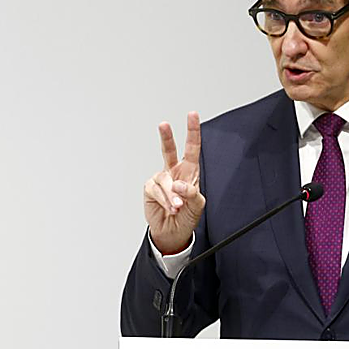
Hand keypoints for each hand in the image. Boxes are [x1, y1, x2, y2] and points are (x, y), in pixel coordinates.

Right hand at [143, 112, 205, 254]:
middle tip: (163, 125)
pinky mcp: (150, 189)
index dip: (192, 131)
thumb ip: (191, 192)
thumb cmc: (187, 217)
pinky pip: (156, 190)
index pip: (192, 148)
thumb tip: (178, 184)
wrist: (172, 233)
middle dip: (166, 137)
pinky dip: (164, 200)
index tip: (192, 115)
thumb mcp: (197, 205)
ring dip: (172, 195)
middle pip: (169, 150)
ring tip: (177, 206)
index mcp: (189, 172)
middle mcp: (174, 172)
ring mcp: (161, 180)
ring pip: (165, 181)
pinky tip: (169, 208)